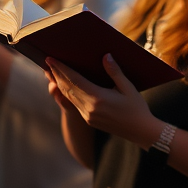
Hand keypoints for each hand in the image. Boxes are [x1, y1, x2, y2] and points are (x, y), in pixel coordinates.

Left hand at [46, 54, 163, 149]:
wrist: (140, 130)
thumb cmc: (137, 107)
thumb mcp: (128, 87)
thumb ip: (115, 72)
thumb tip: (106, 56)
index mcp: (99, 98)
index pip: (75, 80)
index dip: (62, 69)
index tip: (51, 59)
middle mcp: (89, 108)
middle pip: (67, 88)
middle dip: (56, 75)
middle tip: (47, 62)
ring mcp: (87, 115)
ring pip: (68, 97)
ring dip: (59, 84)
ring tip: (52, 73)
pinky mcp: (88, 119)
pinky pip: (74, 103)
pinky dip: (67, 93)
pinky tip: (65, 86)